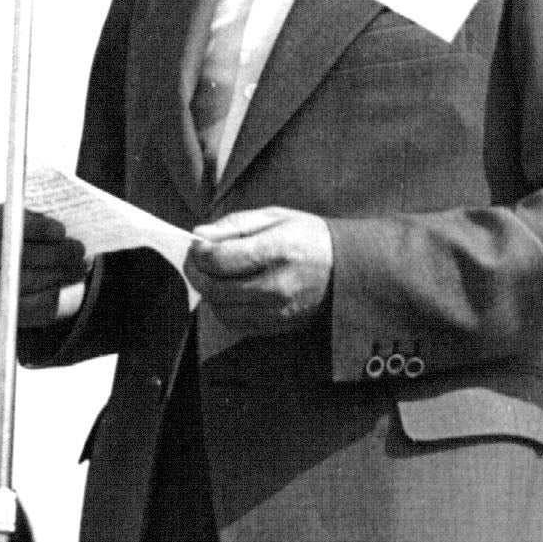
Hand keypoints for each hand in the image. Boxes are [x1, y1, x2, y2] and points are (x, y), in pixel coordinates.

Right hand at [0, 206, 90, 328]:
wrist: (44, 269)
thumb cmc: (51, 237)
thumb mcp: (53, 219)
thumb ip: (56, 212)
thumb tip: (69, 213)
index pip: (10, 220)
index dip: (36, 226)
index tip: (62, 231)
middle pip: (17, 253)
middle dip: (53, 253)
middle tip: (79, 251)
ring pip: (25, 280)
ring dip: (57, 274)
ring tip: (79, 269)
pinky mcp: (3, 305)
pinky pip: (29, 304)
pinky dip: (53, 295)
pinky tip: (69, 286)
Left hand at [185, 207, 333, 337]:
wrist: (348, 268)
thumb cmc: (310, 237)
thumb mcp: (276, 217)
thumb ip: (236, 224)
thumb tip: (201, 234)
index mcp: (277, 250)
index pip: (220, 259)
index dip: (199, 253)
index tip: (196, 245)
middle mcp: (277, 285)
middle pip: (216, 288)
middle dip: (196, 273)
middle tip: (194, 261)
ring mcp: (278, 310)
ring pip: (221, 309)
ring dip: (208, 292)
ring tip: (211, 275)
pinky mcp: (278, 325)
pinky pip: (236, 323)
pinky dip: (223, 308)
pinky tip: (228, 292)